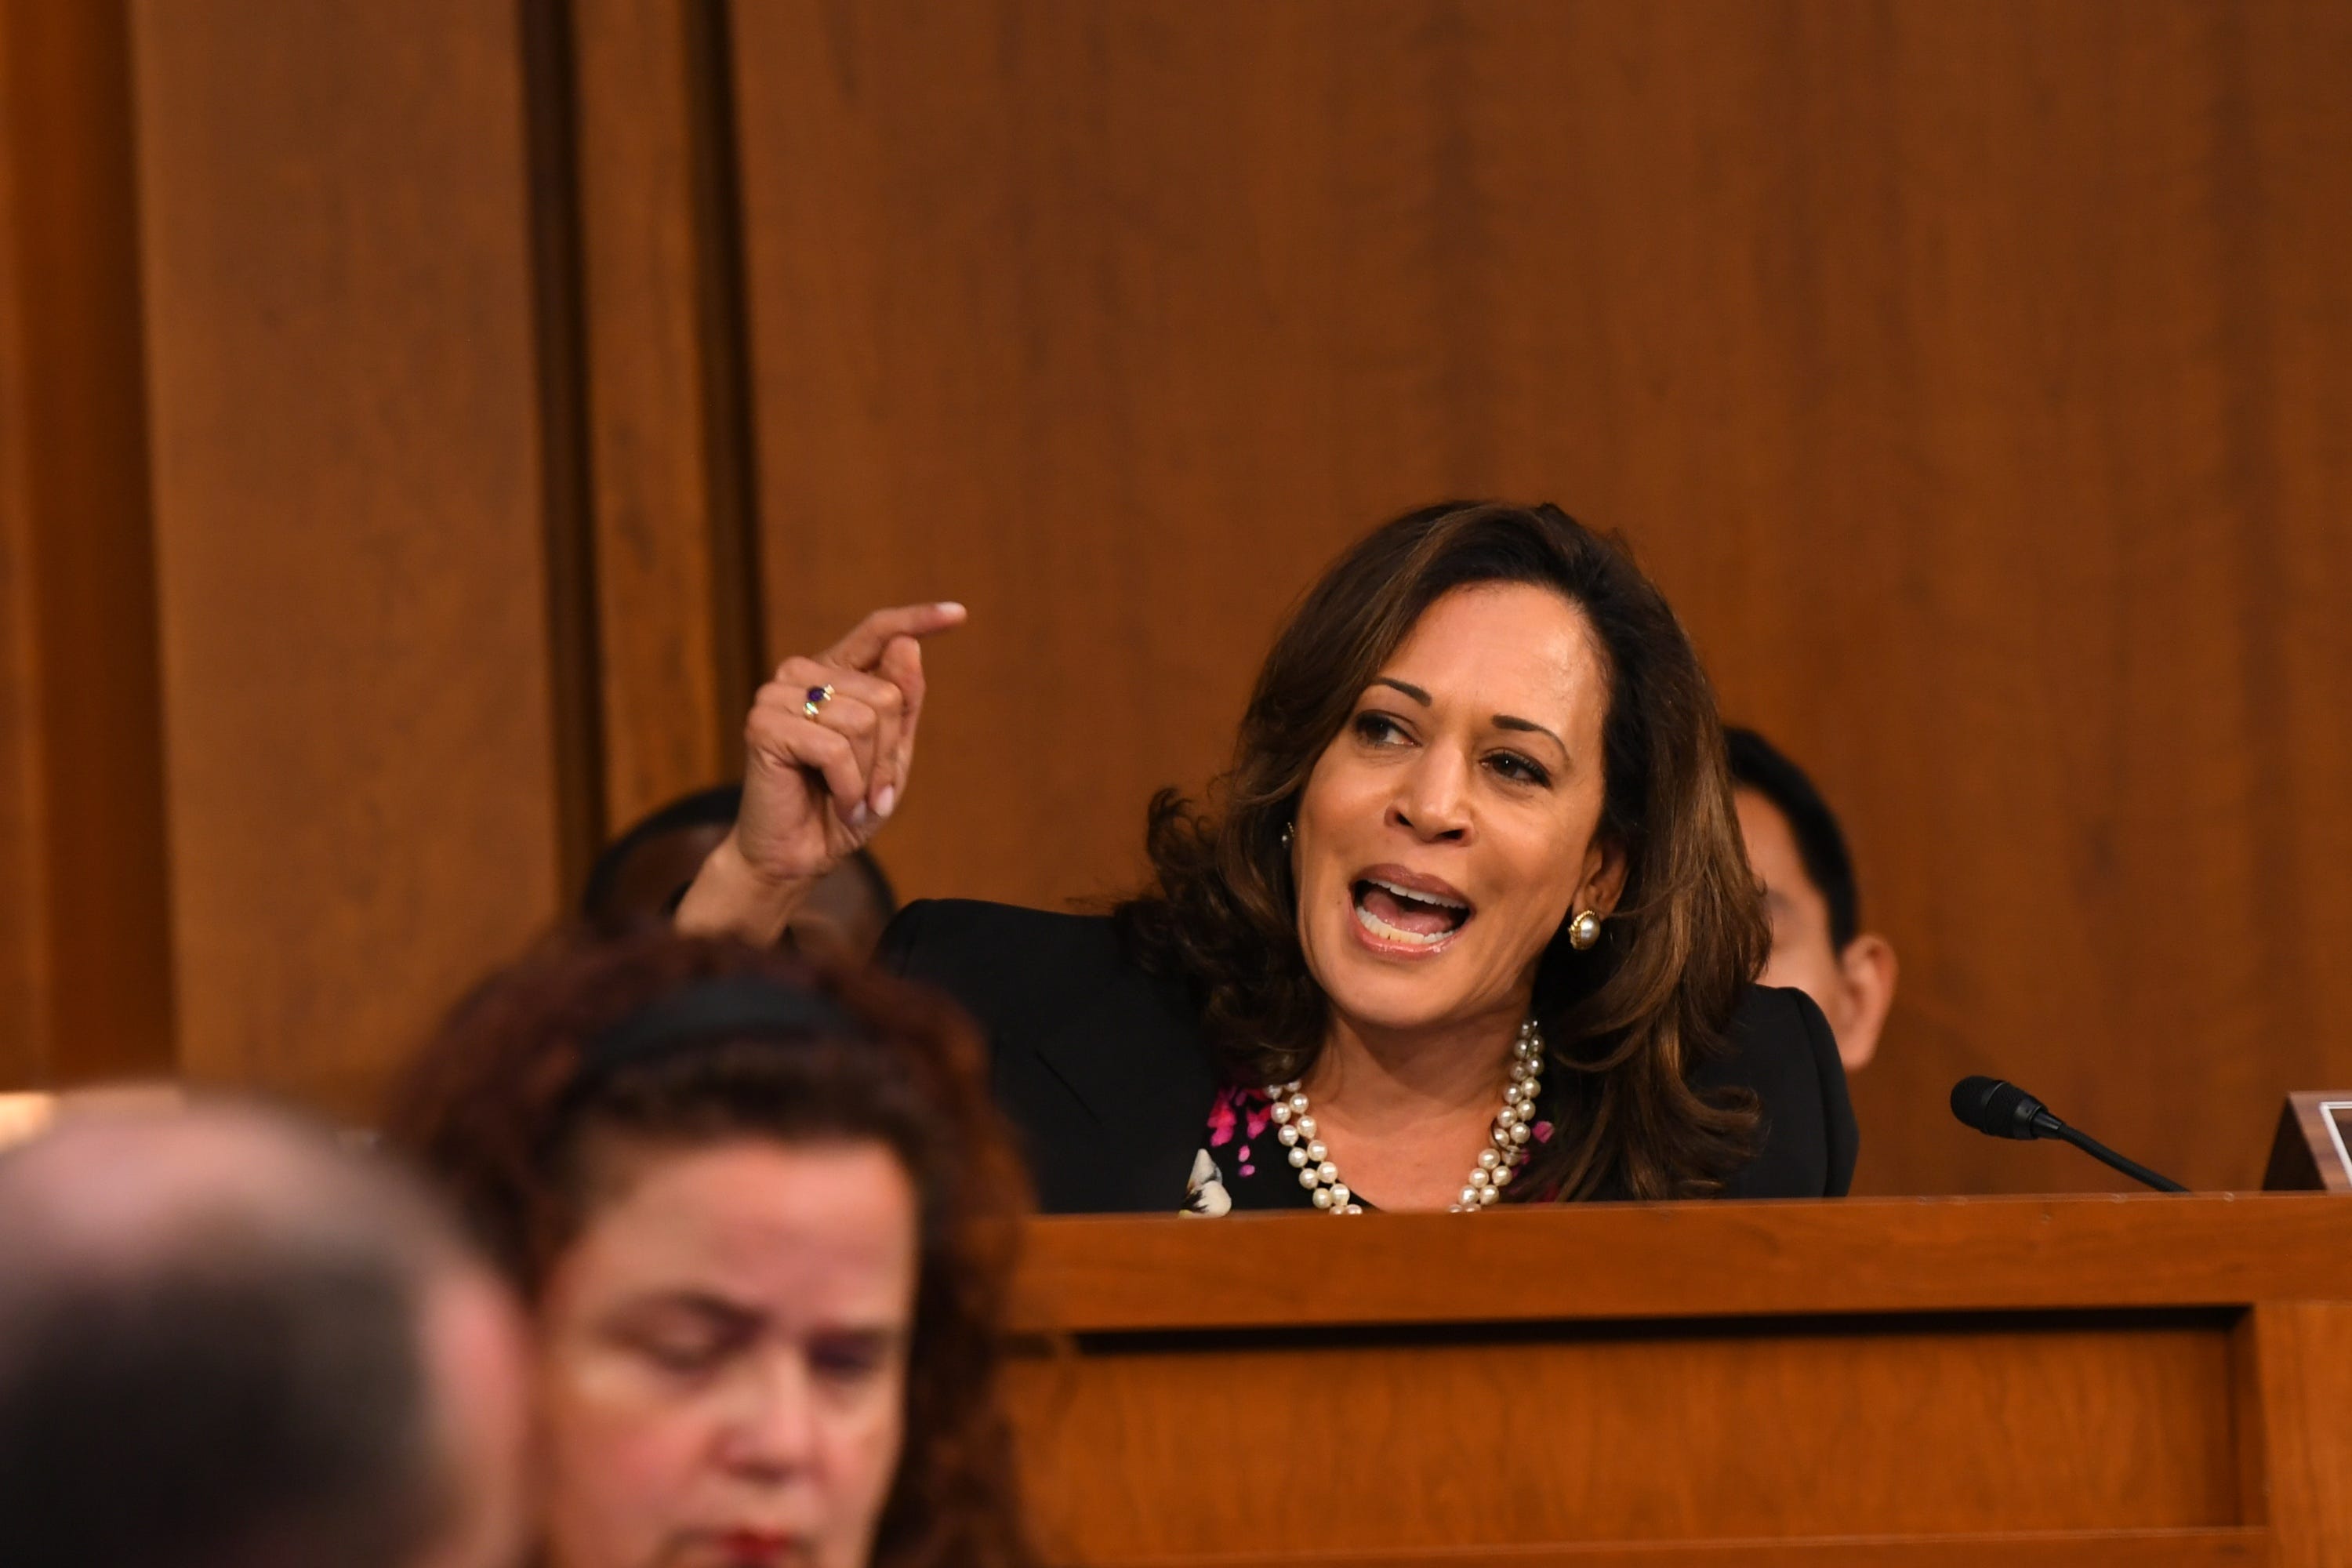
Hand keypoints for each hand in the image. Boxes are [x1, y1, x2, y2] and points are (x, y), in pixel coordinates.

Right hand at [676, 601, 964, 941]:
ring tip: (852, 798)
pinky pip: (834, 748)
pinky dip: (848, 785)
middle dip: (889, 752)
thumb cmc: (844, 804)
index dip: (917, 620)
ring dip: (869, 773)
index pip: (877, 632)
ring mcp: (776, 696)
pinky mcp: (763, 726)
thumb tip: (907, 645)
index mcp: (833, 674)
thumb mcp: (891, 754)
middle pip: (885, 694)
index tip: (959, 614)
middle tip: (872, 788)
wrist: (798, 855)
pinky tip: (838, 802)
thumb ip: (903, 703)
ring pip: (864, 719)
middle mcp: (801, 675)